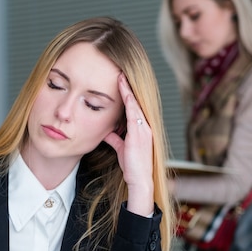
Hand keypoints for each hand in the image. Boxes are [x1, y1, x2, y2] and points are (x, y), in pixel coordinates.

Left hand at [103, 73, 153, 216]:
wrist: (139, 179)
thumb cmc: (132, 165)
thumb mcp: (121, 148)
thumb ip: (115, 138)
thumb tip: (106, 132)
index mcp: (141, 128)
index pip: (134, 107)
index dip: (127, 94)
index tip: (120, 81)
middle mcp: (145, 126)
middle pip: (136, 101)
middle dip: (129, 87)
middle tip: (121, 72)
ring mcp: (144, 129)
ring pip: (136, 104)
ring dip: (128, 90)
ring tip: (121, 76)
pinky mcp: (139, 133)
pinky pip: (134, 113)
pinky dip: (130, 101)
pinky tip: (125, 92)